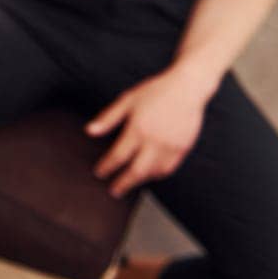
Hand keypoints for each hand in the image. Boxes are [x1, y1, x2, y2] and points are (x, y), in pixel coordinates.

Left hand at [88, 69, 216, 197]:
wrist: (187, 87)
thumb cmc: (155, 91)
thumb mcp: (127, 100)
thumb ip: (108, 118)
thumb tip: (89, 131)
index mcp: (138, 129)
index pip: (118, 156)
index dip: (107, 167)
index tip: (99, 173)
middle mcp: (154, 141)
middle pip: (136, 171)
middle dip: (122, 183)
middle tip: (113, 191)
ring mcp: (170, 147)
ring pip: (153, 173)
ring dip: (140, 180)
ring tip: (129, 182)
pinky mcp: (183, 148)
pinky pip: (168, 169)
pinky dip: (157, 174)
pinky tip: (150, 174)